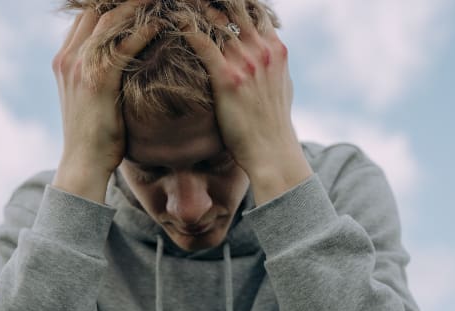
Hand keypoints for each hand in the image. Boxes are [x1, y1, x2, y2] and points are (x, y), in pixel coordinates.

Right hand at [51, 1, 156, 202]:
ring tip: (158, 1)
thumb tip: (119, 63)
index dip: (108, 4)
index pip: (85, 17)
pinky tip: (160, 25)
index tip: (135, 2)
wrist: (83, 163)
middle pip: (95, 11)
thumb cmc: (94, 134)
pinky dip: (143, 31)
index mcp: (64, 59)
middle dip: (122, 0)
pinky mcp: (98, 80)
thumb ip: (96, 74)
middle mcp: (68, 58)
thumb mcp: (89, 97)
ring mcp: (80, 67)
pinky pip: (124, 45)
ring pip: (109, 20)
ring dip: (135, 7)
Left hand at [183, 3, 311, 203]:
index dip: (234, 2)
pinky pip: (201, 41)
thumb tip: (267, 53)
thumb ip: (272, 64)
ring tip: (175, 5)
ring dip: (195, 8)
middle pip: (235, 7)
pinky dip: (185, 27)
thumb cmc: (272, 123)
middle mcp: (262, 49)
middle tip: (191, 0)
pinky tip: (172, 22)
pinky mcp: (227, 77)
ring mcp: (245, 62)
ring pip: (216, 18)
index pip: (254, 10)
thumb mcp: (282, 86)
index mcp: (275, 49)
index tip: (215, 1)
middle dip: (211, 1)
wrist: (271, 151)